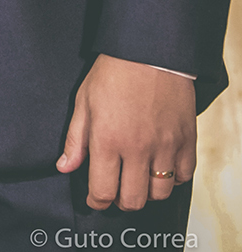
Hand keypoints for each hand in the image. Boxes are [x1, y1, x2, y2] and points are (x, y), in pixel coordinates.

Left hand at [57, 55, 195, 210]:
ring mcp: (165, 146)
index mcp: (107, 139)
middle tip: (116, 191)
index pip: (102, 192)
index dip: (96, 202)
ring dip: (147, 192)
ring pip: (160, 194)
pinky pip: (184, 177)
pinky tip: (162, 167)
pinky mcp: (186, 140)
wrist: (148, 49)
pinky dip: (174, 179)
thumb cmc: (113, 72)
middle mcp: (137, 148)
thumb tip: (64, 167)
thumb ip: (75, 139)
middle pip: (132, 201)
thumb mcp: (84, 100)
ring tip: (138, 179)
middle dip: (121, 202)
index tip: (95, 200)